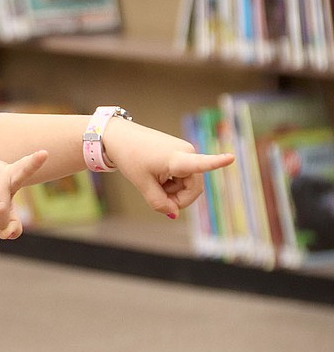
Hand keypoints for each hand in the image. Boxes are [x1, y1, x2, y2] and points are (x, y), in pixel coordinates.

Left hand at [104, 121, 233, 218]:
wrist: (121, 137)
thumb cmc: (130, 157)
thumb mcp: (142, 184)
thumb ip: (158, 202)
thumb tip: (174, 214)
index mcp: (177, 158)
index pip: (200, 163)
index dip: (217, 163)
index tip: (231, 158)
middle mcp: (187, 152)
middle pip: (194, 188)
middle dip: (178, 199)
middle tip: (158, 200)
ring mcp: (186, 151)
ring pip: (188, 184)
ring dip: (173, 191)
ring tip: (154, 183)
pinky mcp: (183, 152)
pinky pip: (184, 175)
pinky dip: (172, 182)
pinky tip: (158, 177)